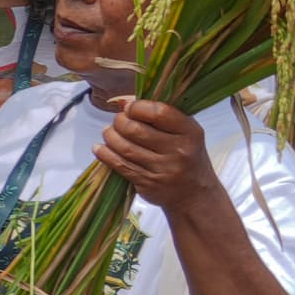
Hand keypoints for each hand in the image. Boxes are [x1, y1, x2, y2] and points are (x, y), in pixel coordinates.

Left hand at [97, 97, 220, 211]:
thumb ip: (159, 115)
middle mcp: (179, 151)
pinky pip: (119, 165)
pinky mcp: (148, 183)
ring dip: (109, 136)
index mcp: (190, 132)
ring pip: (124, 147)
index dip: (137, 107)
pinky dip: (104, 154)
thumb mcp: (184, 132)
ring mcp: (163, 169)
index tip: (130, 108)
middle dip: (119, 121)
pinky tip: (100, 148)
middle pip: (135, 130)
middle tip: (118, 121)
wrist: (194, 193)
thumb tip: (123, 101)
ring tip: (109, 132)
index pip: (158, 112)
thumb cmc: (186, 155)